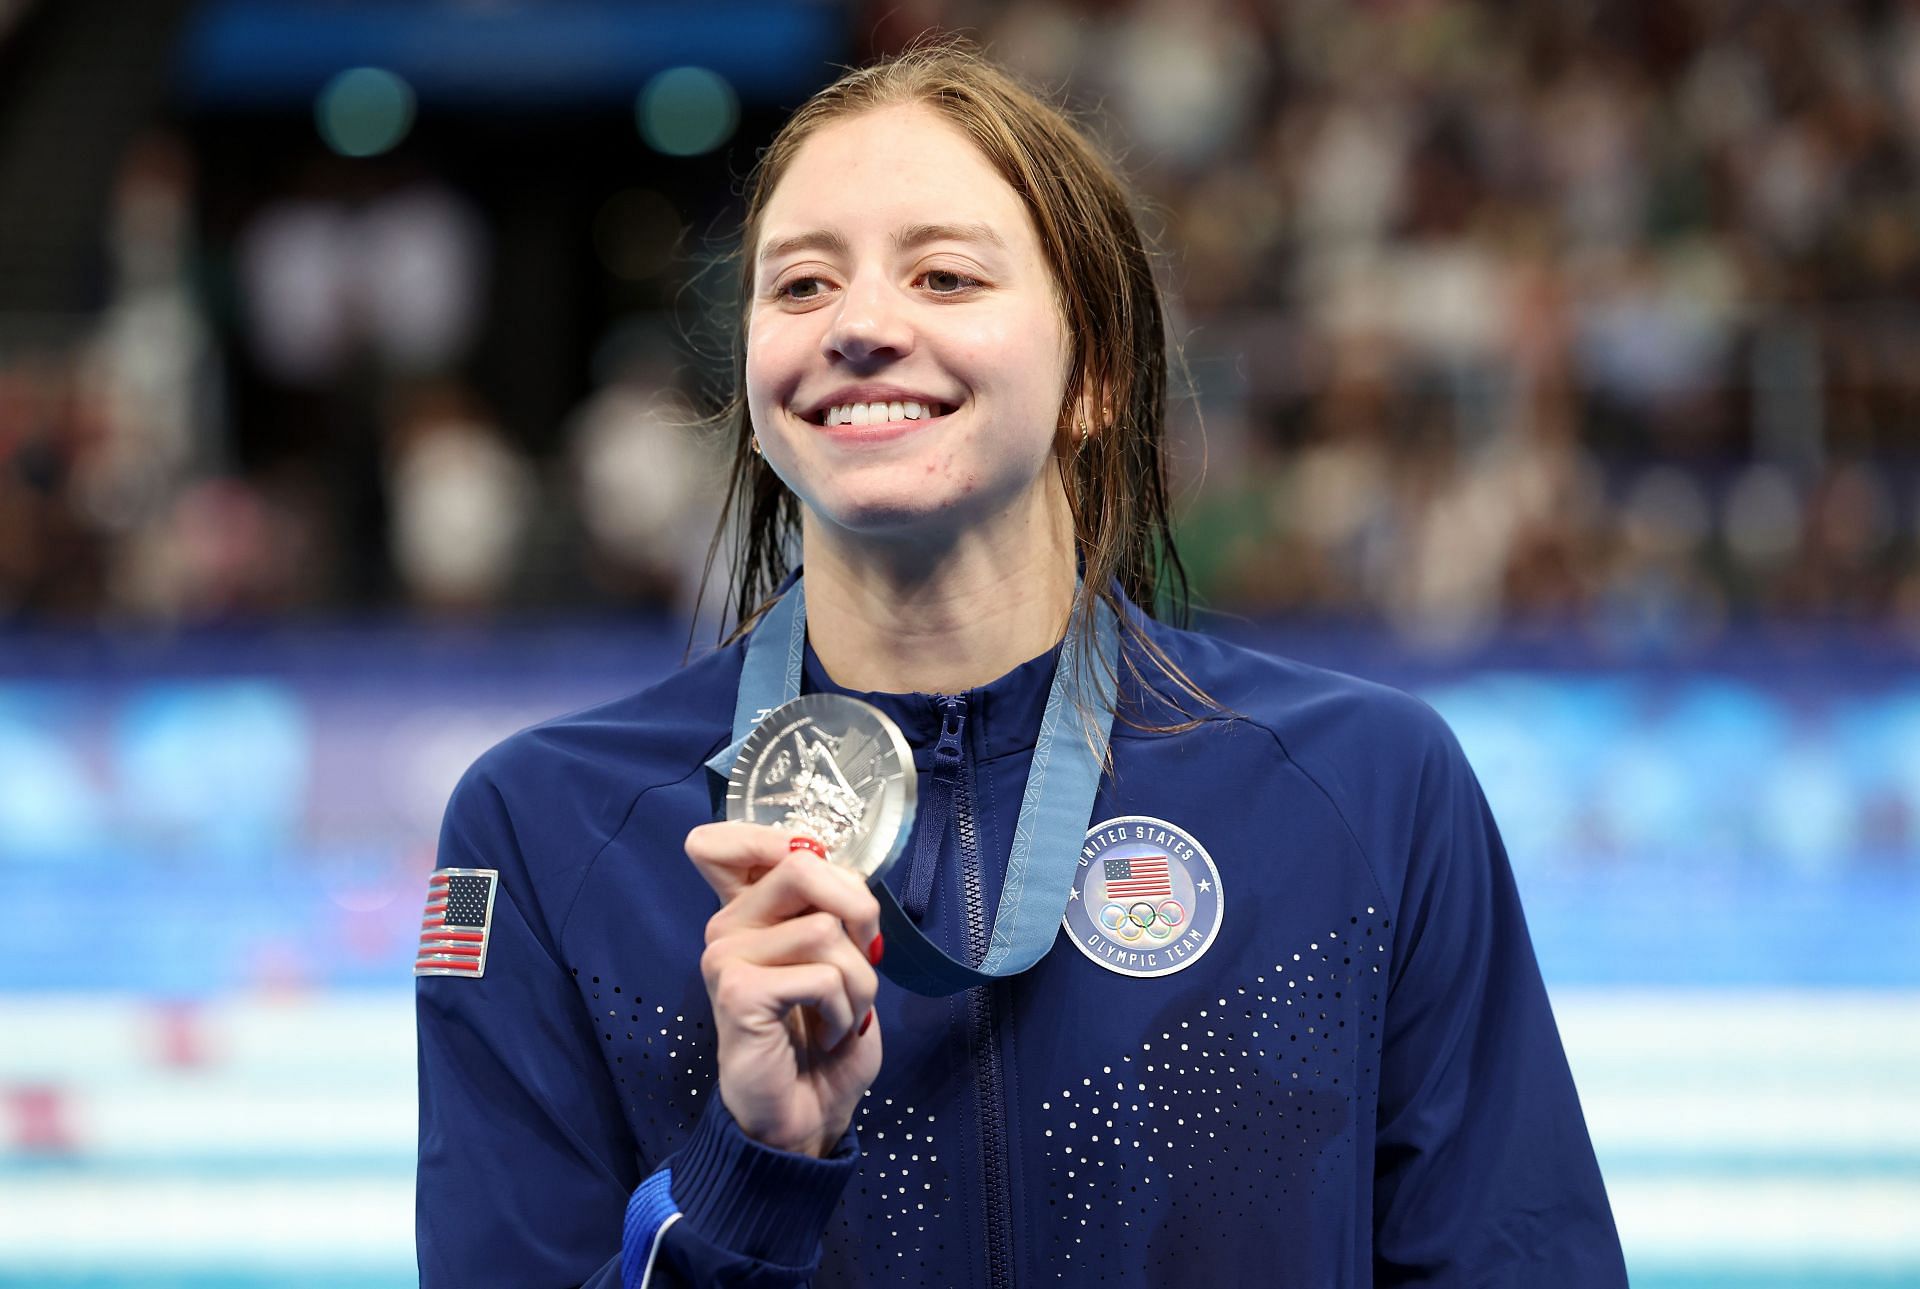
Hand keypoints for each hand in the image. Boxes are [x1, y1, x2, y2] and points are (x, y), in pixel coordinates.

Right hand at [686, 821, 883, 1157]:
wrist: (805, 1117)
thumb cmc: (826, 1037)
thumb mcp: (840, 956)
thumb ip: (829, 905)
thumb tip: (837, 866)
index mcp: (747, 911)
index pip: (724, 841)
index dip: (783, 841)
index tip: (827, 894)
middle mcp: (726, 925)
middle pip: (802, 863)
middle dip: (859, 909)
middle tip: (866, 955)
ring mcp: (724, 956)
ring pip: (825, 929)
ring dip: (860, 980)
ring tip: (843, 1014)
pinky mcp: (736, 991)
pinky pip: (822, 975)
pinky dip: (845, 1010)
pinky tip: (829, 1034)